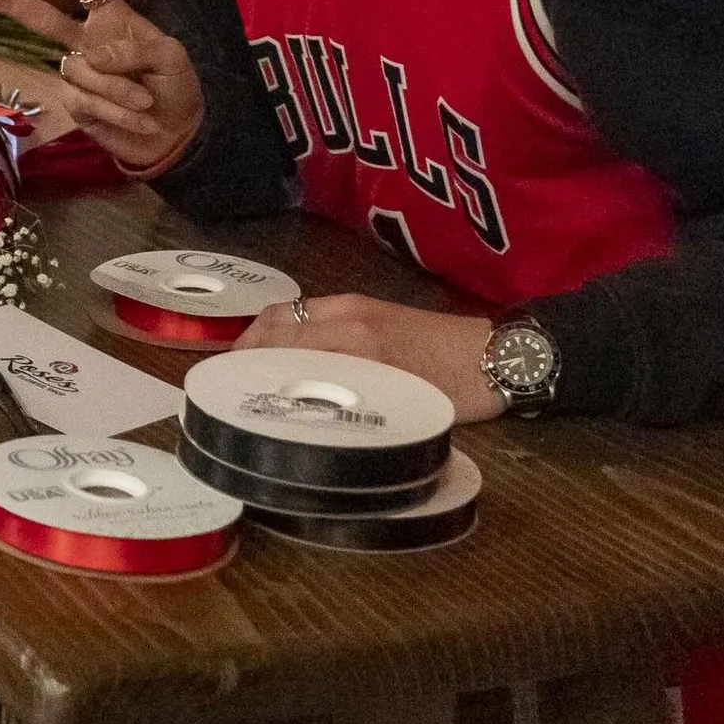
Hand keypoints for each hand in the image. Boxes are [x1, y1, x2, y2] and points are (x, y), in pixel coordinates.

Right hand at [0, 0, 203, 174]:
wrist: (176, 135)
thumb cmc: (175, 85)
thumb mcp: (172, 58)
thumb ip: (136, 49)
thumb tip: (91, 56)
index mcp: (111, 16)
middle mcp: (87, 39)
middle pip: (42, 18)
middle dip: (9, 2)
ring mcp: (78, 72)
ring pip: (81, 71)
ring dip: (118, 90)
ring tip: (147, 104)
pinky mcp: (76, 104)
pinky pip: (86, 102)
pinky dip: (117, 113)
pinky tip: (141, 121)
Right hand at [239, 293, 505, 424]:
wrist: (501, 354)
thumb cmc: (459, 387)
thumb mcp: (402, 405)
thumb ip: (351, 403)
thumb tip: (304, 417)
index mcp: (352, 339)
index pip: (278, 344)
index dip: (244, 365)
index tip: (222, 388)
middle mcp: (347, 316)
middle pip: (275, 322)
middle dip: (243, 348)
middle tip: (224, 381)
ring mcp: (357, 307)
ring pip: (290, 314)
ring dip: (262, 337)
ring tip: (247, 369)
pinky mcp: (368, 307)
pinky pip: (311, 314)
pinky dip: (286, 332)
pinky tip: (287, 358)